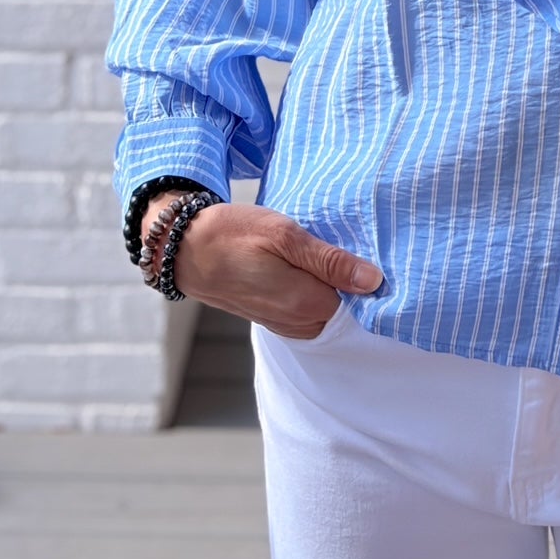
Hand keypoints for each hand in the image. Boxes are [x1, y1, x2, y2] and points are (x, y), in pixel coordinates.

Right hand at [165, 201, 383, 339]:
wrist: (185, 250)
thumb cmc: (234, 234)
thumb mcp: (284, 235)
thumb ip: (330, 260)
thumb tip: (374, 280)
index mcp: (306, 303)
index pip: (361, 301)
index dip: (368, 276)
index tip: (370, 250)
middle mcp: (298, 323)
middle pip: (345, 308)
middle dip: (351, 282)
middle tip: (348, 244)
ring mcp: (285, 324)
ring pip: (327, 309)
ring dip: (331, 286)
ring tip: (324, 252)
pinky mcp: (274, 318)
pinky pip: (308, 310)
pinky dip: (314, 291)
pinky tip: (307, 266)